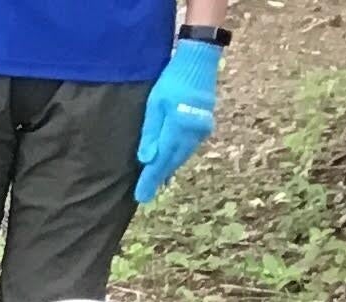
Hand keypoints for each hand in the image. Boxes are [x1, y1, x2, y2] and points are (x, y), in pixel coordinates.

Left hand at [134, 36, 219, 203]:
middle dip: (158, 178)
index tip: (141, 196)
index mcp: (178, 127)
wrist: (200, 61)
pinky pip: (189, 148)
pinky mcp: (204, 125)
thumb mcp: (155, 103)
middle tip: (145, 196)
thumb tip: (146, 159)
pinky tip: (171, 165)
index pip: (161, 159)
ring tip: (156, 184)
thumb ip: (150, 131)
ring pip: (182, 156)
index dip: (150, 179)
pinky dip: (178, 158)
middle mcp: (193, 132)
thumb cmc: (173, 79)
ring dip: (169, 169)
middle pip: (173, 161)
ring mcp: (201, 130)